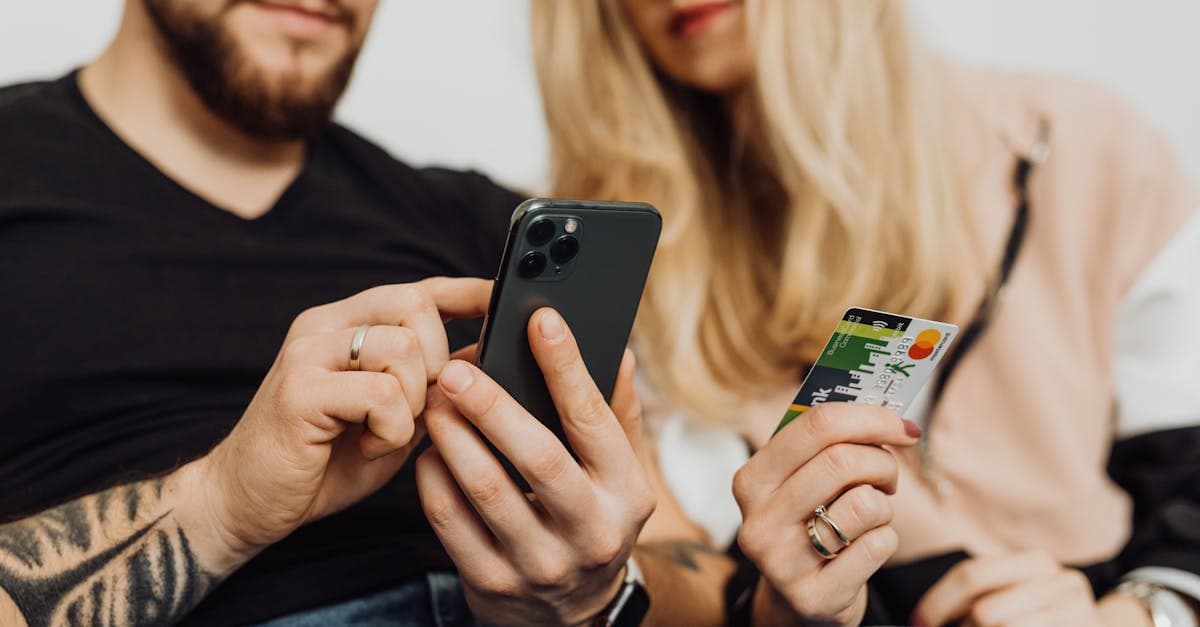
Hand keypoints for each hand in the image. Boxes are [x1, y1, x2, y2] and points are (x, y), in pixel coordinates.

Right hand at [196, 278, 490, 552]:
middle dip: (438, 362)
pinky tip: (366, 446)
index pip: (418, 290)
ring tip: (384, 432)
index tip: (503, 299)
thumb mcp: (394, 415)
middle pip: (416, 306)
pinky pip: (382, 394)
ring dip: (413, 403)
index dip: (465, 293)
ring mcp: (308, 353)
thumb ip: (431, 382)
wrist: (250, 502)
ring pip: (404, 349)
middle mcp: (325, 327)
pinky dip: (391, 430)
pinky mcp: (300, 390)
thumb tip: (485, 356)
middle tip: (418, 407)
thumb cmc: (326, 460)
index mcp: (348, 325)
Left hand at [415, 308, 655, 626]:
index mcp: (627, 493)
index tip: (542, 321)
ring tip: (434, 400)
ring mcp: (540, 564)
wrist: (569, 614)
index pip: (595, 421)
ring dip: (453, 437)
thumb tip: (618, 352)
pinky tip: (427, 448)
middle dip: (493, 406)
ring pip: (486, 490)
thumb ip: (618, 413)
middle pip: (538, 457)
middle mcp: (590, 532)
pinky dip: (433, 477)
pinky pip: (449, 521)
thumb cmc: (592, 518)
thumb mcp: (621, 473)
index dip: (567, 367)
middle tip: (457, 369)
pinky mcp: (492, 583)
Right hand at [731, 403, 920, 625]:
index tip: (902, 425)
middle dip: (883, 463)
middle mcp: (758, 520)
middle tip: (888, 476)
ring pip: (865, 504)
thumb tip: (889, 412)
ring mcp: (781, 562)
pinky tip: (866, 547)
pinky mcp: (813, 596)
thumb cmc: (810, 523)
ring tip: (870, 516)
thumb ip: (827, 445)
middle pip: (843, 460)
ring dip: (883, 506)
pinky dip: (885, 540)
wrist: (799, 600)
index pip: (815, 425)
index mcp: (752, 479)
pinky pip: (877, 546)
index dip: (869, 417)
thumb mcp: (801, 482)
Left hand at [912, 551, 1102, 626]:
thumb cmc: (1045, 617)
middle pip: (985, 610)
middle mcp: (1060, 581)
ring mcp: (1077, 611)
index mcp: (1035, 563)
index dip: (937, 603)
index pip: (971, 575)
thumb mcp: (1016, 596)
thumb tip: (925, 618)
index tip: (918, 623)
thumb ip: (980, 597)